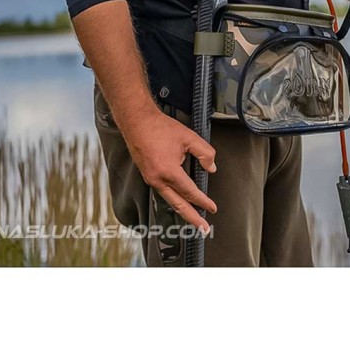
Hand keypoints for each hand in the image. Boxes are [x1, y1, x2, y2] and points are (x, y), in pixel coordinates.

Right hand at [122, 108, 217, 232]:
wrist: (137, 121)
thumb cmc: (160, 128)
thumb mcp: (189, 138)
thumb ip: (205, 153)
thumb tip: (211, 168)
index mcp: (168, 172)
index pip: (190, 192)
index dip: (203, 201)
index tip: (212, 208)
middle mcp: (157, 179)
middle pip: (178, 205)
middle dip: (192, 218)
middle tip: (203, 229)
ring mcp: (150, 178)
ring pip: (169, 200)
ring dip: (183, 209)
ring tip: (194, 217)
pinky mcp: (148, 175)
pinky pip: (163, 192)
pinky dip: (173, 199)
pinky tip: (180, 199)